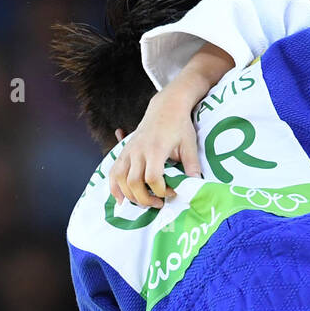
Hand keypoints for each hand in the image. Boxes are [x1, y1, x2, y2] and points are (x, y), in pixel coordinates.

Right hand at [108, 41, 232, 207]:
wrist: (166, 107)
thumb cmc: (180, 126)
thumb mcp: (190, 145)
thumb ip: (192, 167)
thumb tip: (195, 187)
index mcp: (156, 149)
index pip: (153, 178)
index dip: (162, 191)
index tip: (172, 193)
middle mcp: (139, 150)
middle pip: (134, 182)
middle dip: (145, 198)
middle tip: (159, 203)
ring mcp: (129, 150)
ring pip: (120, 179)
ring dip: (130, 196)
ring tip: (143, 202)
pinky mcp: (124, 151)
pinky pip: (113, 172)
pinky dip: (114, 187)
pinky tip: (120, 199)